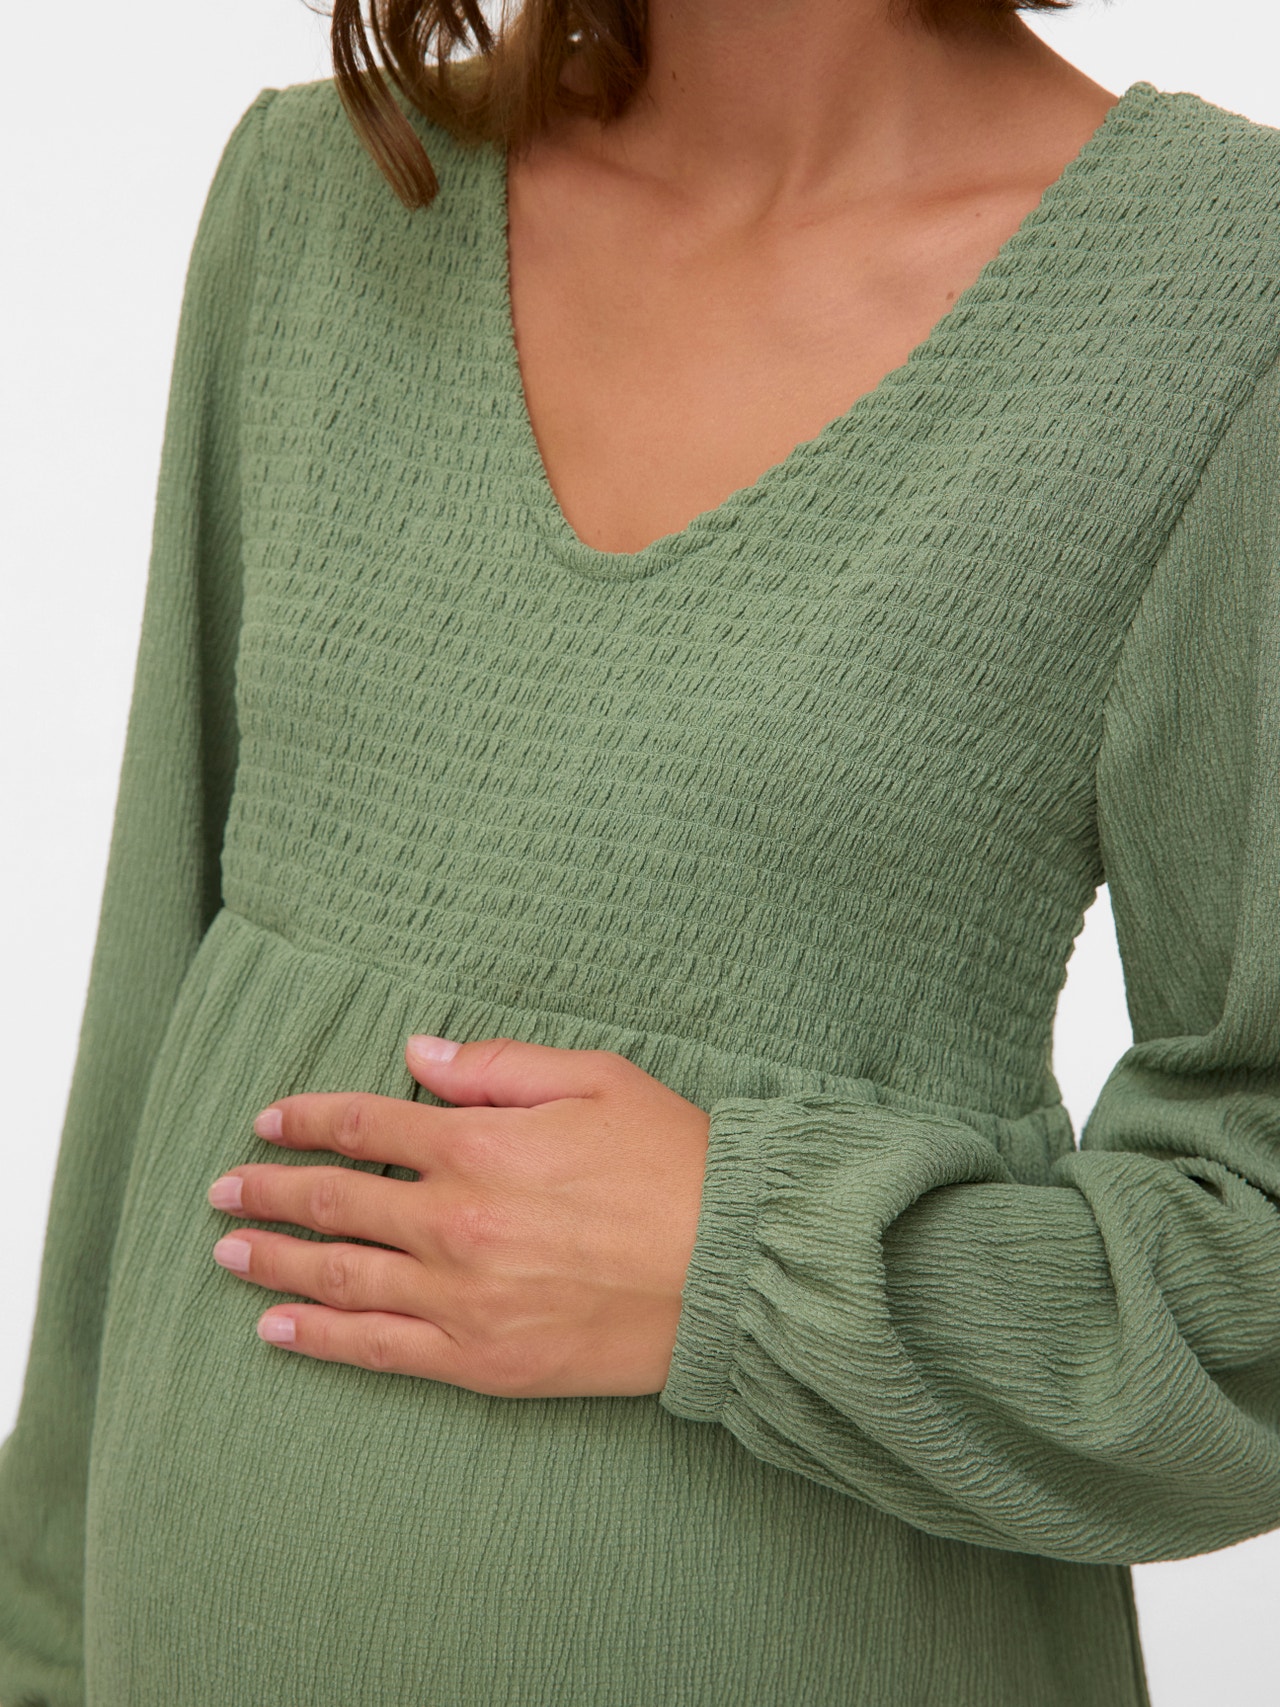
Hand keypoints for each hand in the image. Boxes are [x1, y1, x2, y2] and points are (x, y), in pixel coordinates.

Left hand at [207, 1036, 709, 1397]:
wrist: (734, 1270)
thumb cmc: (675, 1164)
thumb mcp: (596, 1079)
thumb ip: (498, 1065)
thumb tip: (419, 1050)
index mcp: (480, 1145)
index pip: (367, 1127)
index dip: (308, 1120)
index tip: (268, 1121)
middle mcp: (456, 1221)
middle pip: (335, 1203)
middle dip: (270, 1193)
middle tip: (222, 1191)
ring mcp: (463, 1297)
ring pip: (342, 1279)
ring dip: (276, 1263)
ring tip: (228, 1255)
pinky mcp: (482, 1359)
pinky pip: (380, 1350)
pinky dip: (320, 1340)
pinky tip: (276, 1331)